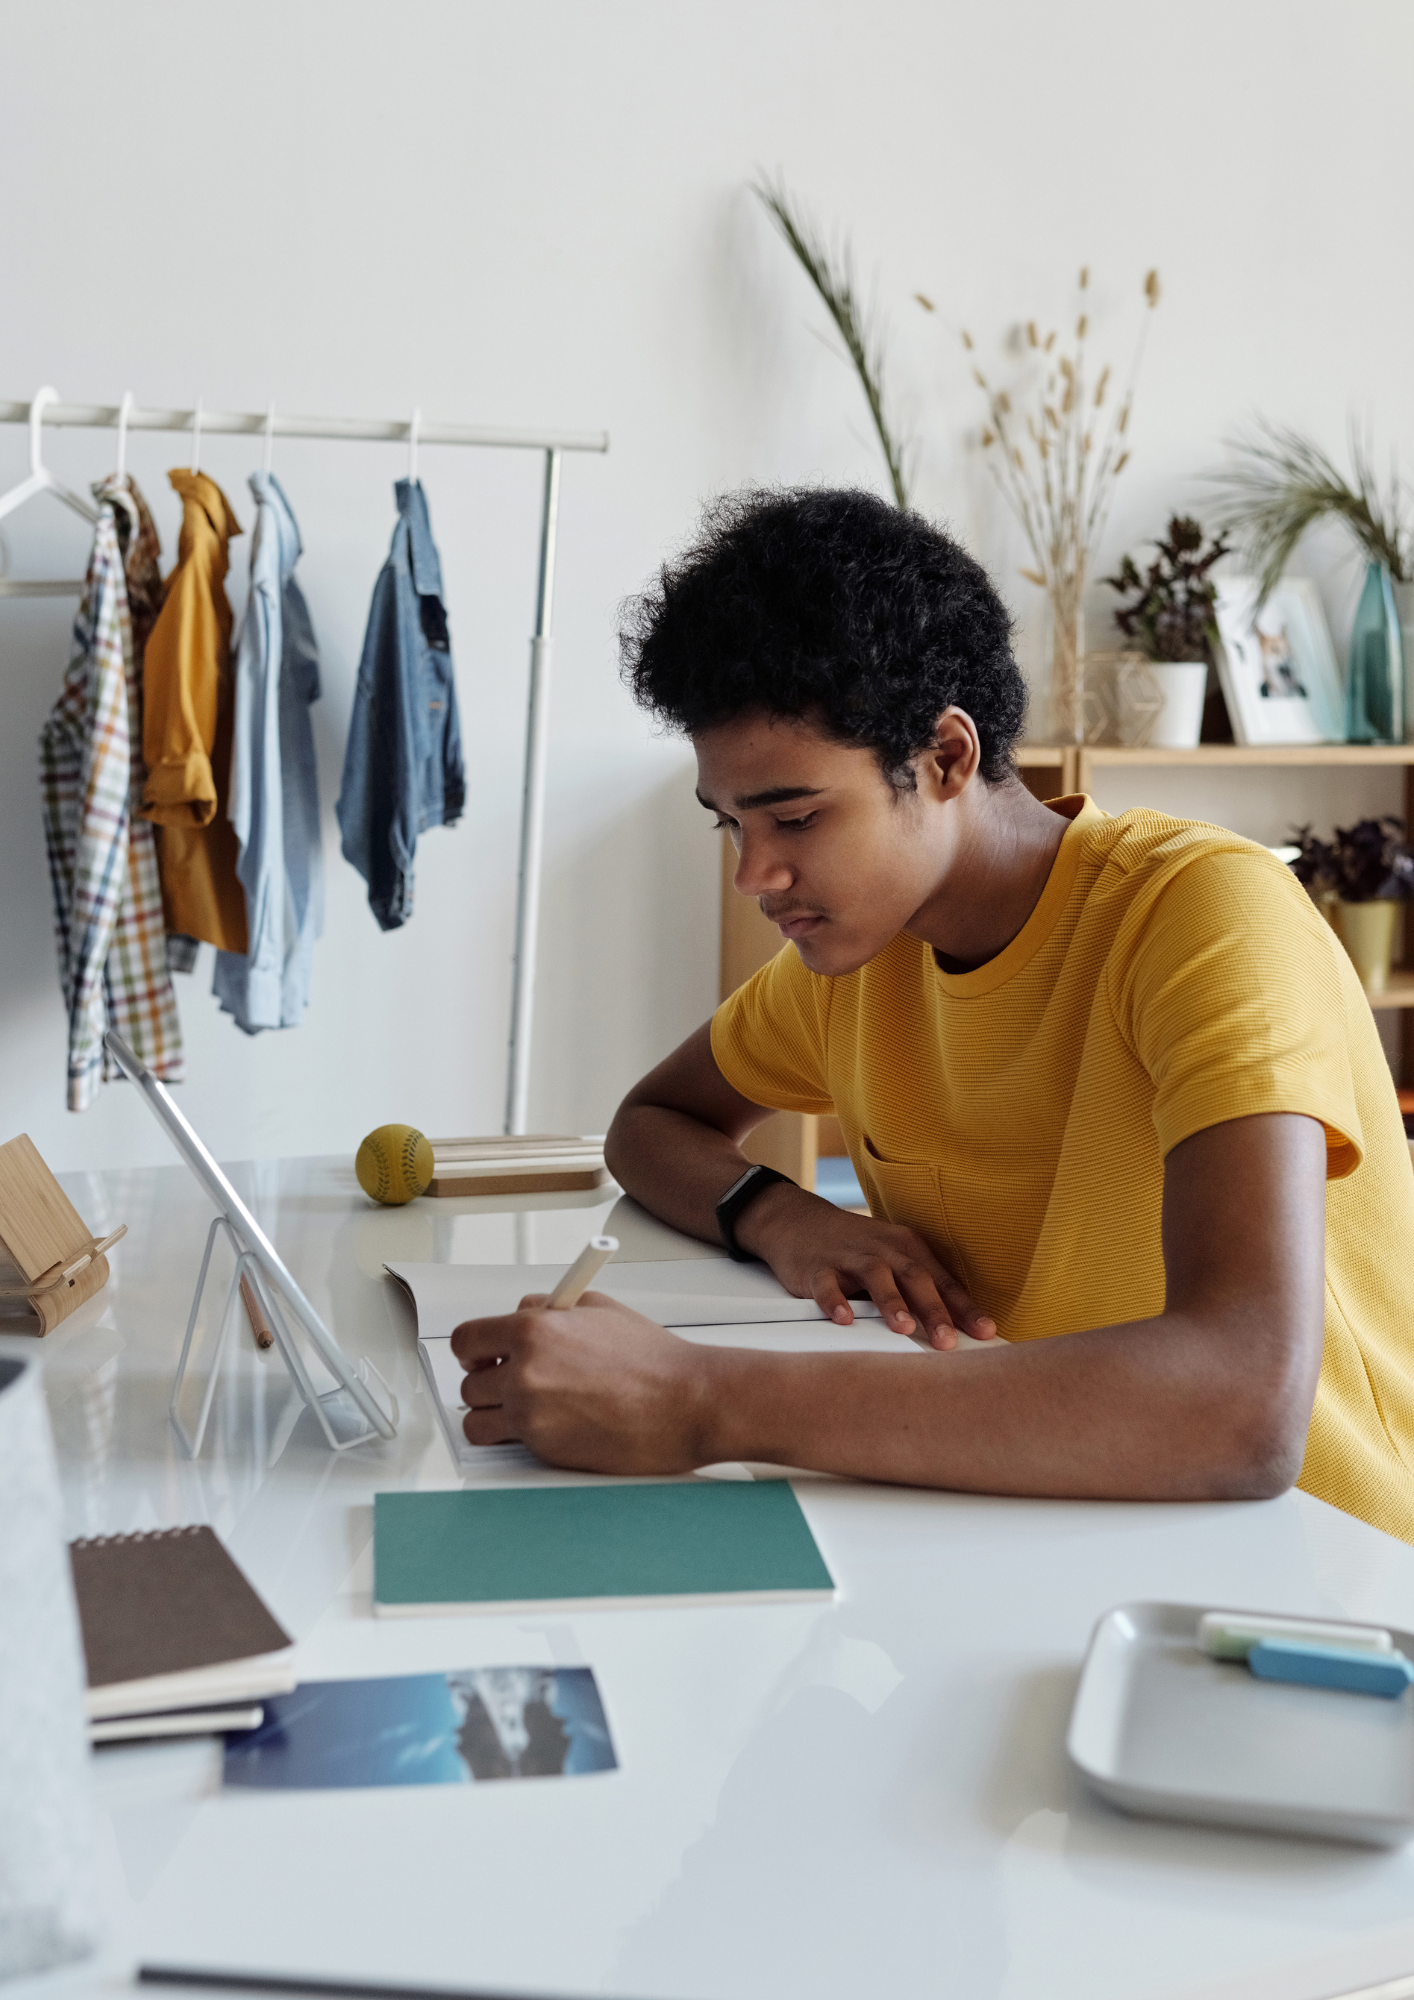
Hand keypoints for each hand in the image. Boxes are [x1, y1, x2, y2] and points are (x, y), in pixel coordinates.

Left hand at [450, 1291, 709, 1472]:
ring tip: (520, 1407)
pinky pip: (508, 1443)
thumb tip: (521, 1313)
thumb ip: (548, 1308)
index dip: (471, 1350)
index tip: (480, 1355)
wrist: (684, 1402)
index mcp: (533, 1331)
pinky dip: (518, 1437)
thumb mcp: (596, 1309)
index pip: (466, 1340)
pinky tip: (544, 1424)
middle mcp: (525, 1373)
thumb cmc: (652, 1360)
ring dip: (493, 1414)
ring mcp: (532, 1416)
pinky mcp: (545, 1449)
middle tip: (510, 1380)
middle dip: (487, 1382)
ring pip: (477, 1421)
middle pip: (469, 1383)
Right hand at [736, 1183, 997, 1349]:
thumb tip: (956, 1328)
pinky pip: (827, 1284)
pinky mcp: (816, 1267)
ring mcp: (849, 1257)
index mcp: (907, 1249)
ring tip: (903, 1327)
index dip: (964, 1307)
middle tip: (948, 1341)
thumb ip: (918, 1290)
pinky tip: (844, 1318)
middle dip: (934, 1310)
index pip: (941, 1281)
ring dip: (891, 1302)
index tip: (985, 1332)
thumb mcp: (891, 1260)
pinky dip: (835, 1301)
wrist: (798, 1221)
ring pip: (875, 1276)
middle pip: (914, 1277)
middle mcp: (882, 1250)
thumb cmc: (855, 1249)